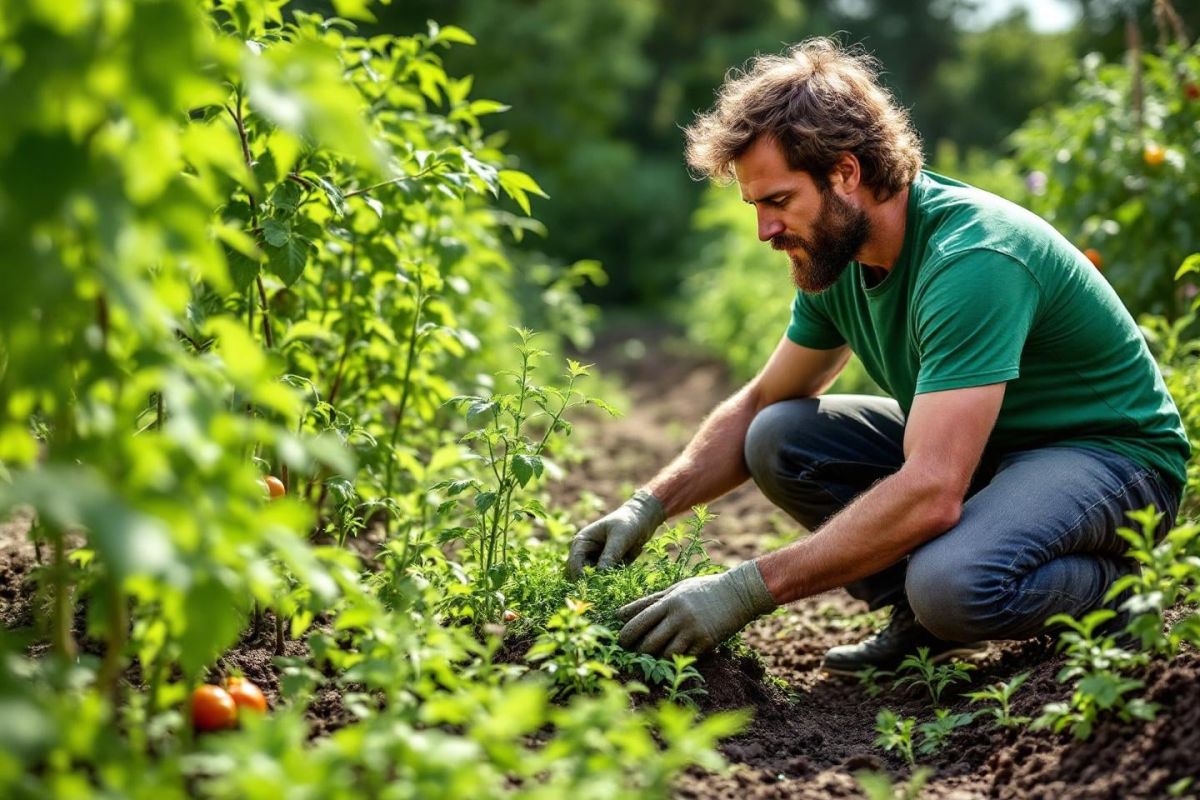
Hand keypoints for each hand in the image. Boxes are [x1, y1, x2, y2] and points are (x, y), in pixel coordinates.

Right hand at [566, 490, 664, 578]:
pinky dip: (611, 584)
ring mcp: (596, 562)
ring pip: (592, 580)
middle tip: (603, 589)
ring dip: (601, 585)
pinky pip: (606, 581)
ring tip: (614, 584)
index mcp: (582, 542)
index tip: (591, 585)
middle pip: (579, 575)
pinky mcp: (607, 569)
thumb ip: (610, 554)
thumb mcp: (620, 537)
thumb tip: (601, 572)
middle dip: (589, 583)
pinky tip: (621, 581)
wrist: (642, 521)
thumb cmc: (627, 523)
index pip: (574, 562)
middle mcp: (586, 554)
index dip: (580, 575)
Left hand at [615, 561, 776, 656]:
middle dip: (638, 652)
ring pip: (666, 655)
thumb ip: (650, 601)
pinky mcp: (707, 643)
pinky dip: (676, 660)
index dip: (626, 635)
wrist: (739, 593)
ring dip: (657, 659)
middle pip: (649, 643)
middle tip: (633, 654)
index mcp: (669, 601)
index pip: (639, 621)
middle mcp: (679, 617)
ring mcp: (694, 631)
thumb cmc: (704, 589)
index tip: (619, 642)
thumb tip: (620, 614)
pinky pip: (685, 658)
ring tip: (652, 658)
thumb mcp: (676, 589)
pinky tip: (673, 658)